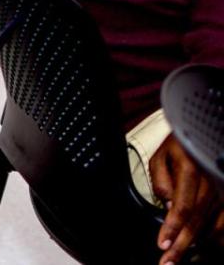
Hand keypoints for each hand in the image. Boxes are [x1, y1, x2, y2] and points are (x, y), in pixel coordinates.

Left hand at [151, 133, 223, 263]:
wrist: (206, 129)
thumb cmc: (183, 143)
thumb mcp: (162, 155)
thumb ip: (162, 180)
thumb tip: (168, 206)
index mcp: (192, 170)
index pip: (183, 207)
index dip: (173, 228)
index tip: (162, 244)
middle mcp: (212, 182)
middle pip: (197, 221)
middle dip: (182, 244)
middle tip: (168, 261)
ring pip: (214, 225)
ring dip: (199, 243)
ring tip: (181, 255)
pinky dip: (217, 235)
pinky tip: (206, 245)